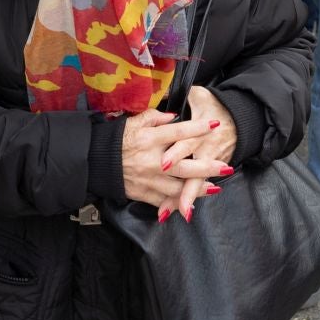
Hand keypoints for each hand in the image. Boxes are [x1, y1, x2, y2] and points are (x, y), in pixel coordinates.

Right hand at [120, 104, 233, 222]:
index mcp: (149, 139)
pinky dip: (178, 203)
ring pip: (178, 188)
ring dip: (198, 189)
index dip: (197, 128)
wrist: (94, 161)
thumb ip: (154, 117)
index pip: (178, 132)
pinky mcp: (143, 193)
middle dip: (207, 167)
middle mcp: (151, 161)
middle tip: (225, 167)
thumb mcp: (132, 122)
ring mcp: (148, 180)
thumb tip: (174, 116)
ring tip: (214, 188)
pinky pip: (164, 201)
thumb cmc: (115, 139)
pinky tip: (191, 203)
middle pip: (184, 165)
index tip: (214, 125)